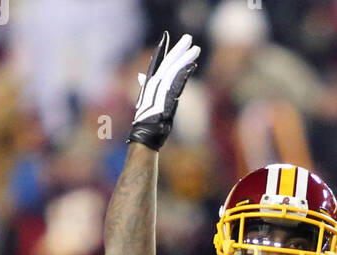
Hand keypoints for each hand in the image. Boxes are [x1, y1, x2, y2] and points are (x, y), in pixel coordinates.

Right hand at [129, 32, 199, 150]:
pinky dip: (185, 74)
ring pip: (175, 70)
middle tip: (188, 38)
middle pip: (168, 62)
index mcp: (150, 83)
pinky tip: (192, 66)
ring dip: (186, 59)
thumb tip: (141, 76)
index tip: (167, 36)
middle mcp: (154, 83)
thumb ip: (146, 86)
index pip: (157, 62)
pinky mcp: (167, 99)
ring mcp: (160, 91)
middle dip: (179, 49)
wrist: (144, 134)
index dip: (163, 49)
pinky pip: (177, 84)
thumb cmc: (147, 121)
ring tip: (195, 49)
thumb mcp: (147, 100)